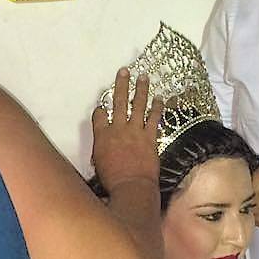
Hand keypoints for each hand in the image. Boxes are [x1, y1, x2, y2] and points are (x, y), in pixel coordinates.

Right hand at [91, 68, 161, 193]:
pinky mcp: (150, 137)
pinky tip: (160, 98)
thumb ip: (100, 152)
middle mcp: (118, 129)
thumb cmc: (112, 181)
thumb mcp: (98, 165)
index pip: (99, 116)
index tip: (102, 106)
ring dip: (140, 90)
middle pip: (118, 102)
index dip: (100, 110)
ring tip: (143, 77)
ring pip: (137, 105)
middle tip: (124, 71)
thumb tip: (102, 152)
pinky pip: (154, 118)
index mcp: (102, 136)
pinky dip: (157, 108)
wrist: (132, 187)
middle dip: (121, 85)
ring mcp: (135, 131)